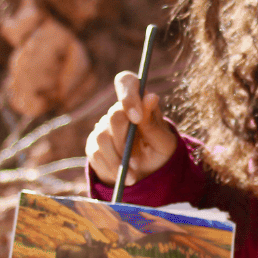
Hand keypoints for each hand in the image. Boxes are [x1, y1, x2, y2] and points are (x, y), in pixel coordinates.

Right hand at [86, 71, 178, 185]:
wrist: (147, 174)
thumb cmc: (159, 152)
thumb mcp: (163, 141)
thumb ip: (153, 122)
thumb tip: (151, 96)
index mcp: (139, 101)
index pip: (126, 82)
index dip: (128, 95)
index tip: (136, 117)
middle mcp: (118, 110)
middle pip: (114, 115)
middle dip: (124, 141)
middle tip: (134, 161)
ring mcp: (103, 127)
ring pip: (102, 137)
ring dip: (117, 160)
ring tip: (131, 175)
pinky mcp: (93, 144)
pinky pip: (95, 154)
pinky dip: (110, 168)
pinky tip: (121, 176)